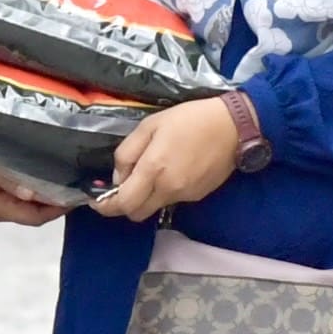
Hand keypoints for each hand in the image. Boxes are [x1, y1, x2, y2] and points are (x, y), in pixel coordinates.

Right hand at [0, 128, 69, 225]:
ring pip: (23, 203)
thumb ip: (12, 177)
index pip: (35, 217)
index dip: (60, 208)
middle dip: (54, 199)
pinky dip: (29, 186)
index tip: (81, 191)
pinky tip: (40, 170)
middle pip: (31, 213)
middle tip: (77, 179)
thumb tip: (37, 192)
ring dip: (42, 191)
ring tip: (63, 172)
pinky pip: (13, 194)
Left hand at [94, 96, 244, 221]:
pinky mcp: (199, 195)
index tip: (97, 202)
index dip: (106, 207)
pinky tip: (171, 171)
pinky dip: (164, 192)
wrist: (235, 126)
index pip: (124, 204)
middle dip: (125, 205)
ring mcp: (186, 195)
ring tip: (150, 173)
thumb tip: (118, 178)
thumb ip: (127, 153)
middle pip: (137, 213)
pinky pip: (172, 200)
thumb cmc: (190, 119)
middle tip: (122, 188)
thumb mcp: (150, 126)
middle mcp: (169, 188)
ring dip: (145, 198)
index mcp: (154, 169)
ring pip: (155, 207)